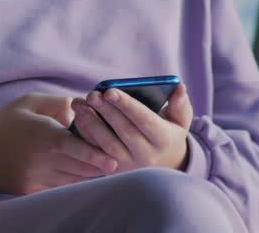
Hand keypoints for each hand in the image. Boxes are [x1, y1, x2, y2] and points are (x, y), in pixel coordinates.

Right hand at [0, 94, 117, 194]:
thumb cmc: (5, 121)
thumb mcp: (30, 102)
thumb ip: (59, 103)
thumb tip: (85, 108)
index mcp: (40, 133)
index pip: (74, 148)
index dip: (95, 156)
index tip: (113, 161)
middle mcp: (38, 158)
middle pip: (78, 168)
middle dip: (98, 168)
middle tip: (116, 164)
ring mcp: (33, 177)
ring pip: (71, 182)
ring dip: (87, 178)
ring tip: (102, 172)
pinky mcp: (28, 190)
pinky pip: (57, 190)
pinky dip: (70, 185)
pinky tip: (80, 179)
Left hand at [69, 83, 192, 172]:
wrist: (163, 167)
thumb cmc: (168, 135)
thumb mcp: (179, 122)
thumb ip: (180, 105)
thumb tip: (179, 87)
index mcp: (163, 139)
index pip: (144, 120)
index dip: (126, 105)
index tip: (110, 90)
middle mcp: (147, 156)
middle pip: (124, 131)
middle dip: (106, 111)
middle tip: (92, 94)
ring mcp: (130, 166)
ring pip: (108, 144)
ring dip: (91, 123)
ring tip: (79, 104)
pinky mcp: (115, 171)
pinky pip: (97, 153)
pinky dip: (86, 137)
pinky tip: (78, 119)